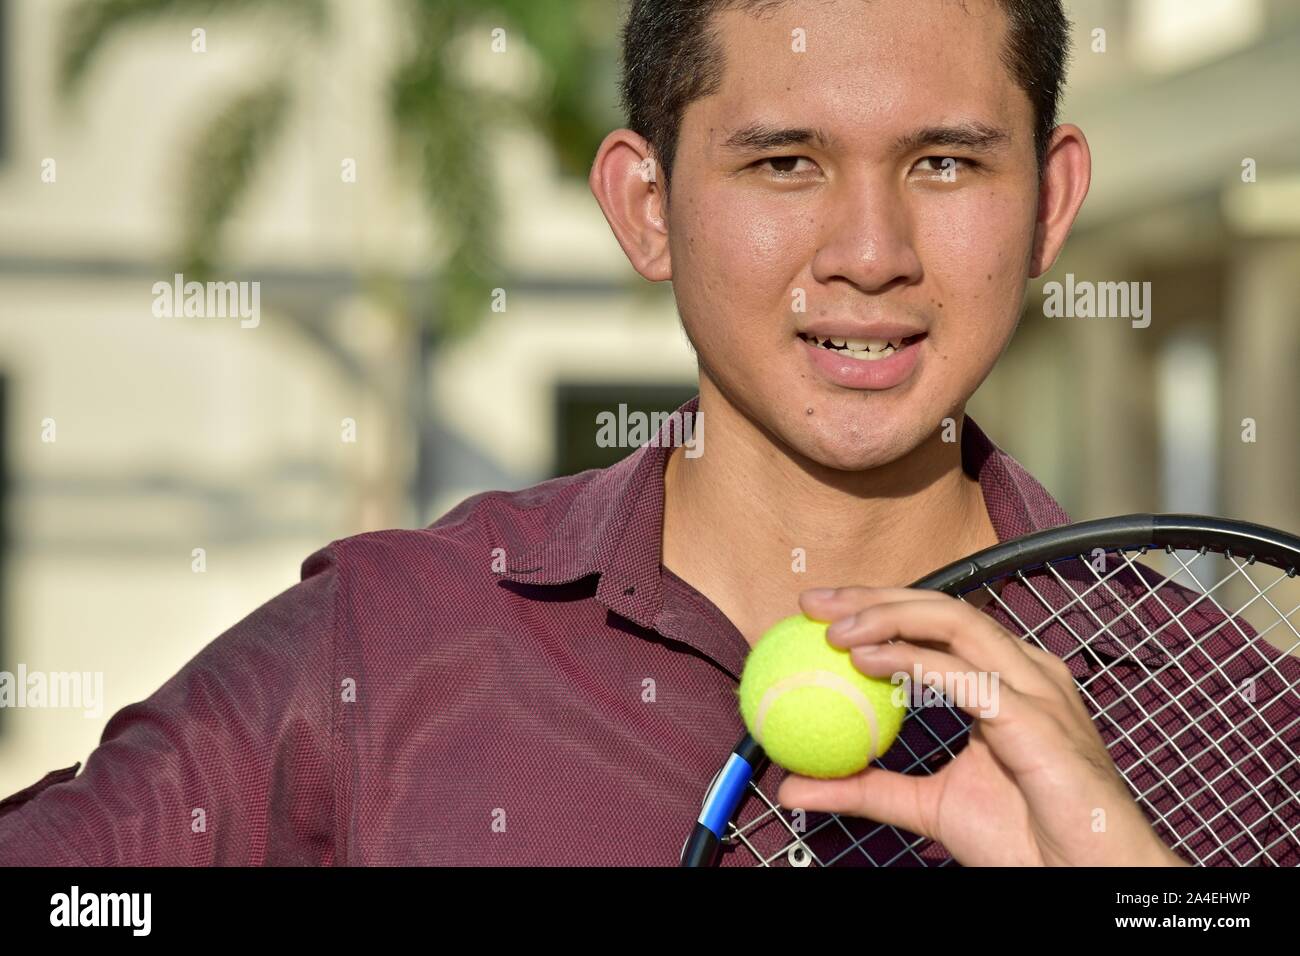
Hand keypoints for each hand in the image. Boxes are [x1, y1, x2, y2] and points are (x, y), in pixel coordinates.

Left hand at [777, 587, 1187, 866]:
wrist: (1083, 878)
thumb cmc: (1026, 838)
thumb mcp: (925, 806)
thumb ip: (865, 788)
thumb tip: (794, 786)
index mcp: (1006, 678)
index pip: (935, 621)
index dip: (877, 605)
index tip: (818, 611)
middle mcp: (1025, 670)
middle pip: (942, 607)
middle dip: (874, 595)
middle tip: (814, 603)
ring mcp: (1036, 689)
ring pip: (956, 624)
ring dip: (889, 618)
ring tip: (836, 631)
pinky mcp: (1039, 719)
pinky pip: (968, 677)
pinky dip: (914, 661)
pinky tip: (869, 661)